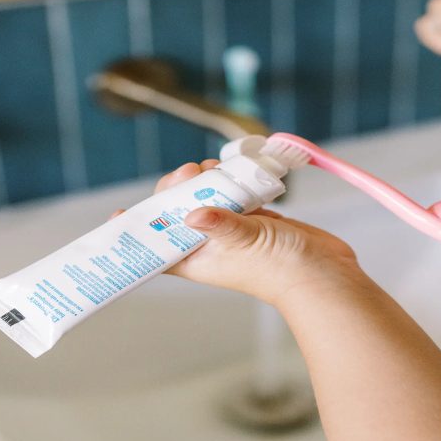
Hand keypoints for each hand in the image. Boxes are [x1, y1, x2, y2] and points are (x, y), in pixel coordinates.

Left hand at [120, 161, 359, 305]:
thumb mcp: (246, 243)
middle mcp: (210, 244)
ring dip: (202, 181)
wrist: (322, 272)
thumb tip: (191, 212)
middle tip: (188, 174)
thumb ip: (220, 224)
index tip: (118, 216)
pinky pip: (230, 194)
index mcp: (197, 260)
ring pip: (204, 200)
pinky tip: (229, 170)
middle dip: (176, 191)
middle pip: (177, 214)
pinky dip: (228, 181)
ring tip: (209, 168)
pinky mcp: (254, 218)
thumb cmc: (282, 269)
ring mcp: (232, 229)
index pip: (156, 248)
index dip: (136, 232)